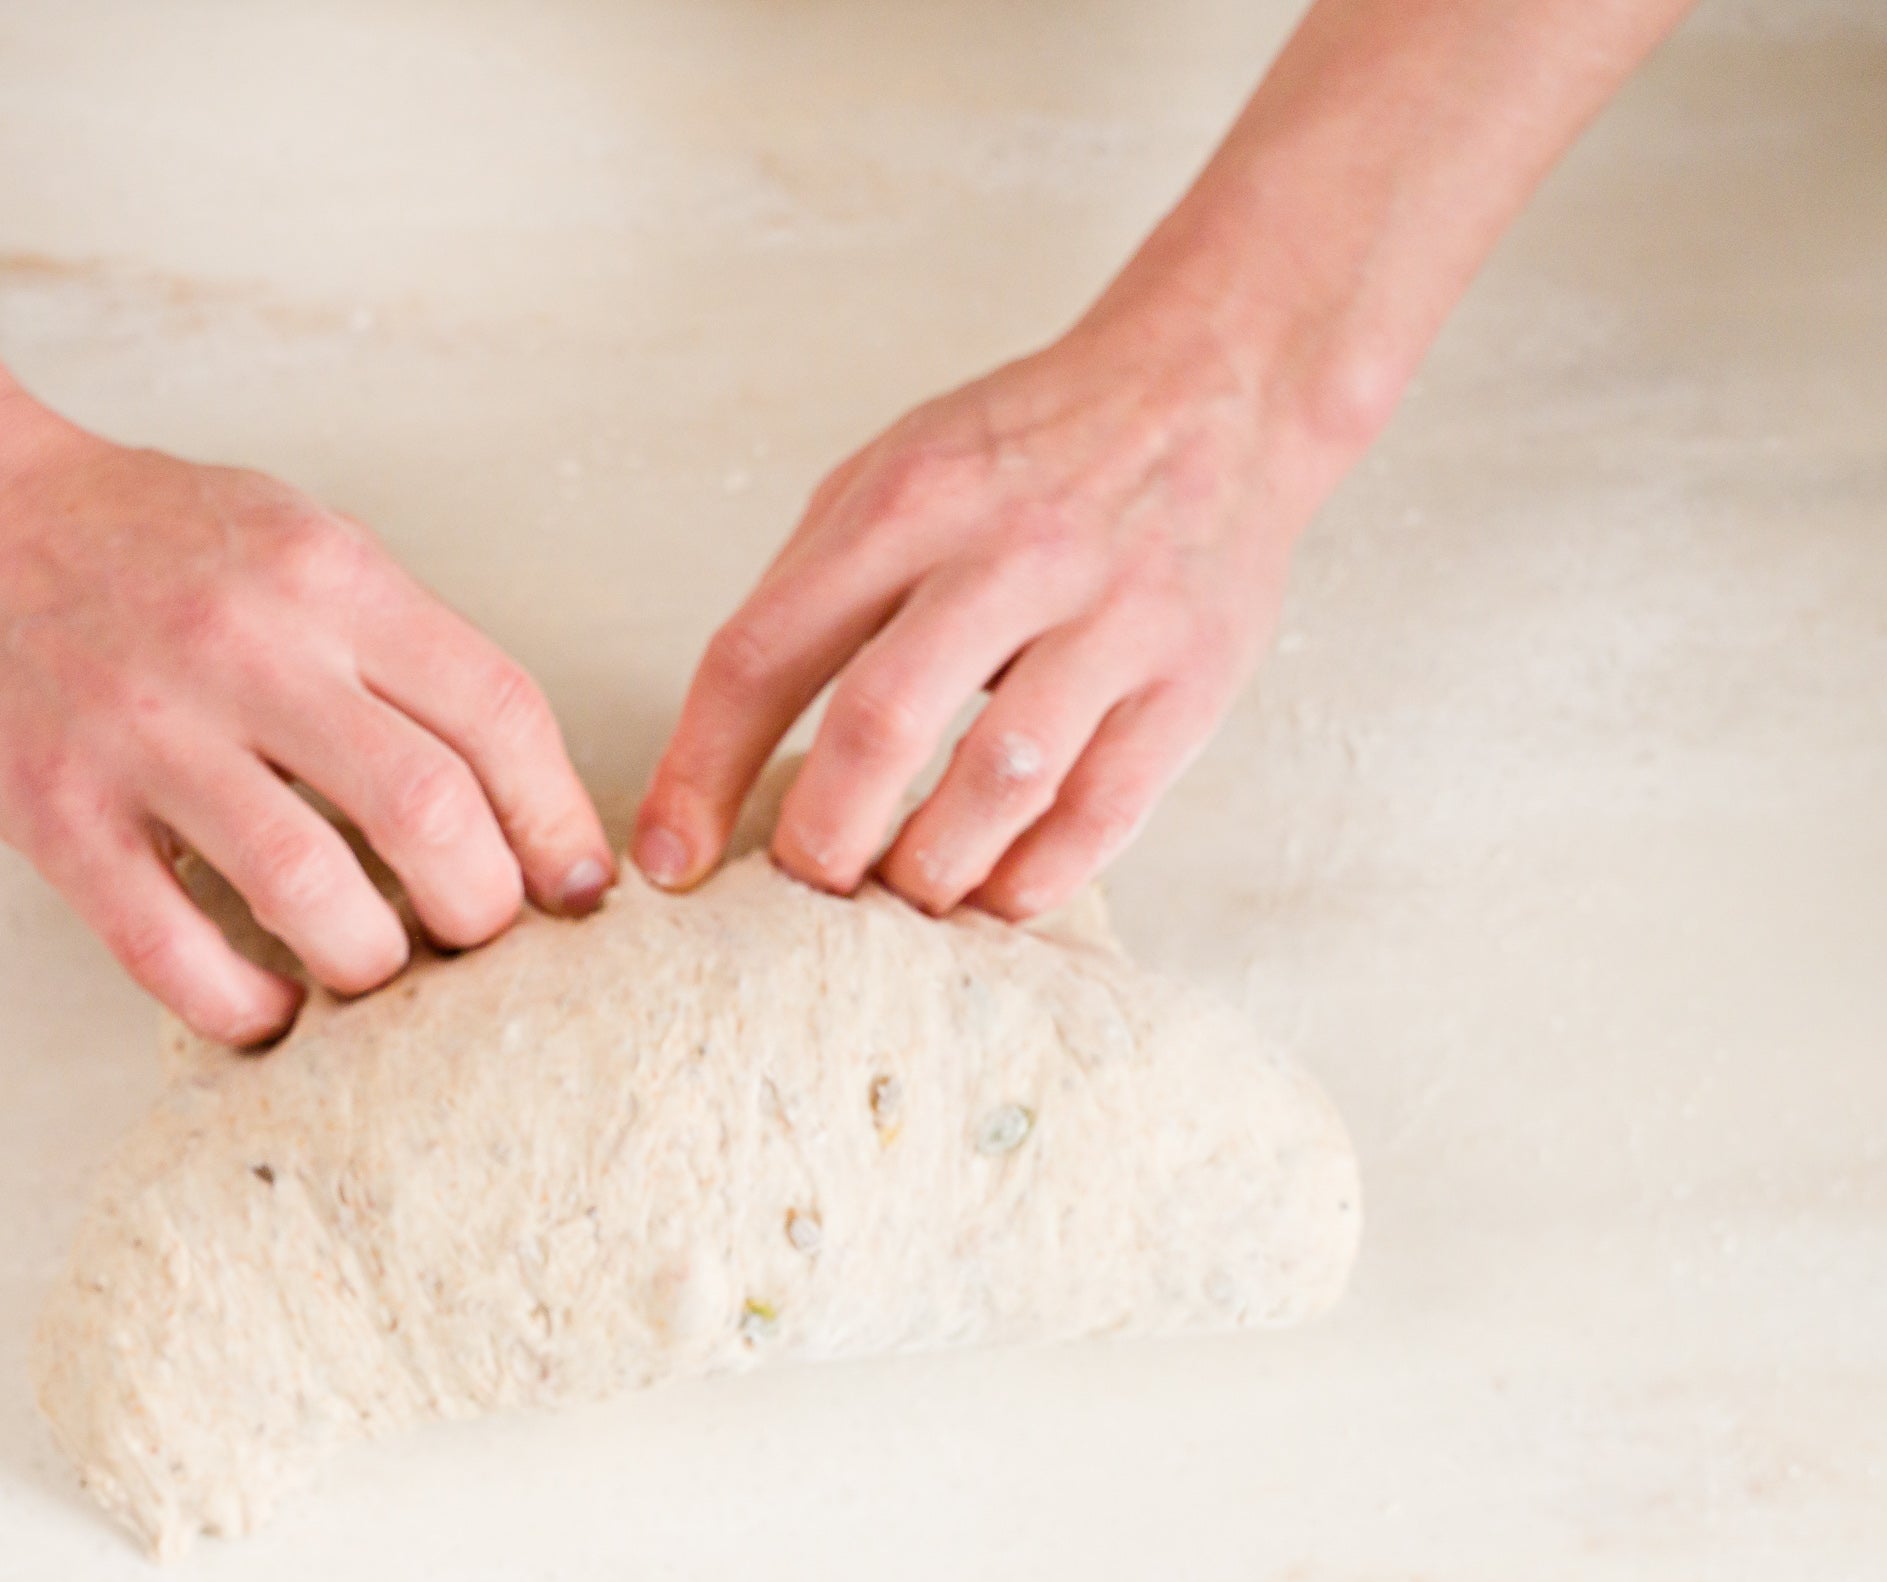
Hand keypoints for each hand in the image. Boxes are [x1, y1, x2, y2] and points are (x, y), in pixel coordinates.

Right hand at [0, 394, 613, 1044]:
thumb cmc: (139, 541)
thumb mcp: (292, 542)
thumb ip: (396, 649)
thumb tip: (517, 798)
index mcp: (324, 575)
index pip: (496, 710)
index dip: (557, 820)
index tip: (573, 889)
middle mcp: (244, 646)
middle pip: (427, 811)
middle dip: (481, 910)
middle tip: (474, 943)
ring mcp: (143, 733)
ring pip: (311, 891)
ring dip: (370, 964)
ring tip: (372, 972)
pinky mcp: (58, 812)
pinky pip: (172, 950)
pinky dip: (243, 1004)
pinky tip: (269, 1008)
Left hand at [633, 291, 1348, 920]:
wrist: (1218, 385)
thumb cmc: (1028, 452)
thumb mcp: (896, 475)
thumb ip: (809, 594)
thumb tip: (715, 760)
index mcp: (907, 500)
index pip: (764, 651)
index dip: (701, 772)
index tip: (669, 861)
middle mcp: (1009, 553)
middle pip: (878, 727)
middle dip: (820, 840)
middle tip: (806, 884)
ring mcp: (1112, 616)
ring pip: (998, 786)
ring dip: (928, 871)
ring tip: (901, 892)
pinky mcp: (1192, 677)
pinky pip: (1101, 813)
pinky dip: (1032, 879)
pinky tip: (994, 891)